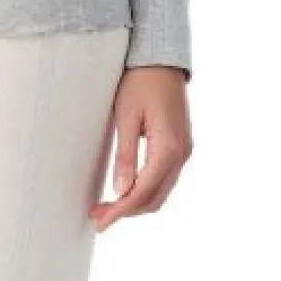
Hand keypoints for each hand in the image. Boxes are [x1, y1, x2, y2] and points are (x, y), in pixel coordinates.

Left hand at [90, 64, 191, 230]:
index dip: (120, 211)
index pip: (143, 192)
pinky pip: (164, 178)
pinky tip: (125, 190)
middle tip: (97, 215)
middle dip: (126, 211)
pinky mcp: (180, 147)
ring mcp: (184, 151)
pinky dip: (145, 190)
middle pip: (155, 198)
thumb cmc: (140, 82)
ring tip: (106, 206)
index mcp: (169, 147)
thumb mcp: (126, 117)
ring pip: (161, 192)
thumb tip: (121, 190)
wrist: (161, 59)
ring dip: (135, 203)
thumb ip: (125, 155)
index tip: (99, 221)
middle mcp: (182, 153)